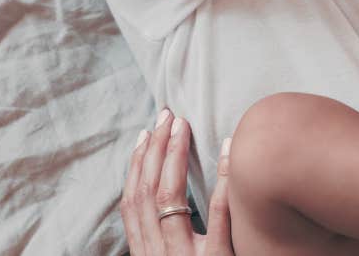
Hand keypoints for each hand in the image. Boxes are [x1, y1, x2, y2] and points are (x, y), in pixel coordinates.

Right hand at [121, 109, 234, 255]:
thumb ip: (164, 238)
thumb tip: (166, 204)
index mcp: (146, 252)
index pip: (132, 203)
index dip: (136, 165)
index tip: (145, 135)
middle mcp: (159, 252)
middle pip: (148, 191)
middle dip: (154, 148)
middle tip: (166, 116)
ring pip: (170, 196)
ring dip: (174, 154)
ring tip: (182, 125)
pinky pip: (218, 213)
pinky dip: (222, 178)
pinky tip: (226, 150)